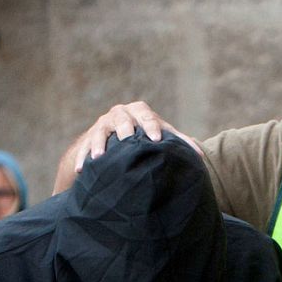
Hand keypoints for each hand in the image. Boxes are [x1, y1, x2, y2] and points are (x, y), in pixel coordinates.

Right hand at [67, 101, 203, 171]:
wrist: (114, 139)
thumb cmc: (143, 137)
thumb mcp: (159, 137)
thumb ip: (178, 143)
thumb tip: (200, 156)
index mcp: (140, 111)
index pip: (147, 117)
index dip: (151, 127)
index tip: (157, 140)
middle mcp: (120, 114)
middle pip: (122, 120)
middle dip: (125, 130)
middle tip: (128, 140)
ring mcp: (103, 125)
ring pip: (100, 133)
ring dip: (99, 145)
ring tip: (99, 157)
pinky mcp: (88, 139)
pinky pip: (83, 149)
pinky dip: (83, 158)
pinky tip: (80, 169)